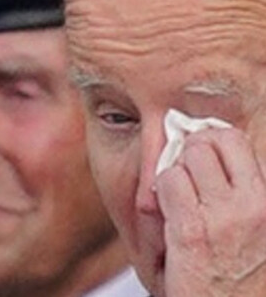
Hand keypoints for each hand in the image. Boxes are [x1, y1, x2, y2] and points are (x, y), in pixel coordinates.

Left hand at [156, 127, 265, 296]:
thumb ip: (241, 191)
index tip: (200, 153)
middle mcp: (254, 205)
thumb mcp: (255, 230)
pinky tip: (168, 213)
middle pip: (210, 140)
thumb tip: (213, 146)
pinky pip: (167, 180)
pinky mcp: (192, 231)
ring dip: (175, 170)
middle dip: (191, 148)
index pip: (235, 140)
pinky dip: (161, 190)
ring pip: (187, 155)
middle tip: (185, 170)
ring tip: (179, 196)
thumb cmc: (239, 277)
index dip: (210, 140)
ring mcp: (224, 217)